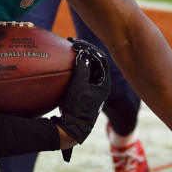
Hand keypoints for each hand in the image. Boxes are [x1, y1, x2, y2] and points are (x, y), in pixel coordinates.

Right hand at [51, 38, 110, 160]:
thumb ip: (82, 68)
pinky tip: (67, 63)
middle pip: (97, 60)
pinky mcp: (86, 92)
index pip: (100, 57)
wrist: (73, 129)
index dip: (89, 47)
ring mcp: (94, 88)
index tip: (75, 43)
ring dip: (81, 57)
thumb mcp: (79, 86)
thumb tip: (83, 53)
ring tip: (70, 49)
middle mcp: (102, 84)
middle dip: (85, 50)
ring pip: (91, 66)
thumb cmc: (77, 108)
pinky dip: (77, 66)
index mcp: (104, 82)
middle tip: (72, 43)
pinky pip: (84, 73)